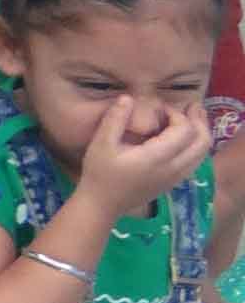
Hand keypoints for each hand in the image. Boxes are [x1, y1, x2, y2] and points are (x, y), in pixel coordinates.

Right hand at [75, 97, 210, 217]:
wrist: (103, 204)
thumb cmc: (99, 173)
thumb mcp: (101, 143)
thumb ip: (115, 119)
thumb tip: (127, 98)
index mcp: (156, 157)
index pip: (184, 130)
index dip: (177, 114)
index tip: (160, 108)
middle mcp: (173, 168)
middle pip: (202, 141)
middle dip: (199, 121)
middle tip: (190, 106)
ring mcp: (177, 177)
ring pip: (203, 152)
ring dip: (201, 132)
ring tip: (192, 118)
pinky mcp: (175, 182)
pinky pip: (196, 160)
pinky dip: (196, 145)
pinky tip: (184, 138)